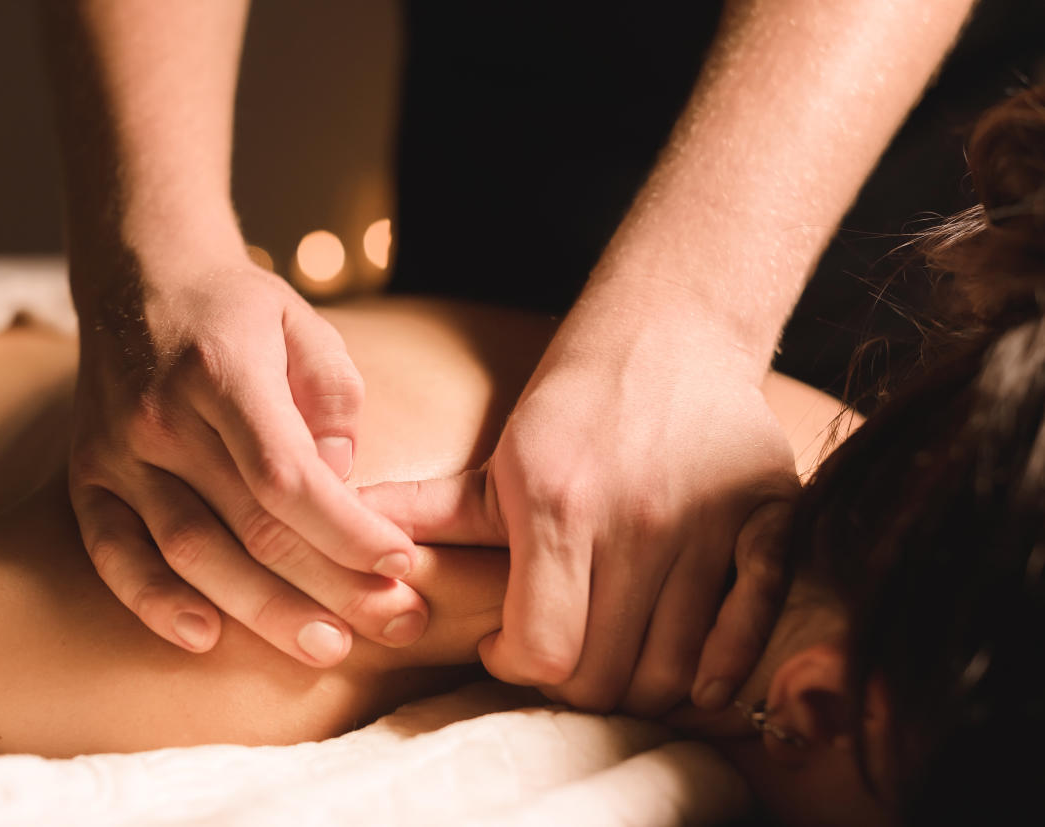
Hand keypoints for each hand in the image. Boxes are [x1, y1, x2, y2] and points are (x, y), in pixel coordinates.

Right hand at [68, 254, 427, 666]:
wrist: (136, 278)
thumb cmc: (237, 308)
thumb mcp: (305, 325)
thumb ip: (335, 399)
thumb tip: (340, 482)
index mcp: (221, 371)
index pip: (287, 476)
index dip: (346, 530)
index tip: (401, 561)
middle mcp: (159, 416)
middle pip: (249, 525)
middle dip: (329, 585)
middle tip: (392, 622)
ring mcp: (116, 451)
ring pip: (190, 552)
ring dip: (261, 610)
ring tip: (324, 646)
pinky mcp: (86, 476)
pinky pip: (112, 552)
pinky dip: (153, 601)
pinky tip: (204, 638)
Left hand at [361, 306, 798, 713]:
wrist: (668, 328)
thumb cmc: (571, 404)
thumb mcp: (497, 461)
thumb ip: (426, 513)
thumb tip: (347, 531)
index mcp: (558, 507)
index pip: (542, 651)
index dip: (516, 666)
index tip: (509, 645)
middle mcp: (638, 520)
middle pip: (607, 674)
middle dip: (571, 681)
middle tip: (562, 651)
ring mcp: (710, 522)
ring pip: (675, 667)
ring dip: (639, 681)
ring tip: (614, 649)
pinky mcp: (770, 516)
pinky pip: (754, 621)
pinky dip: (725, 663)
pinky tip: (695, 670)